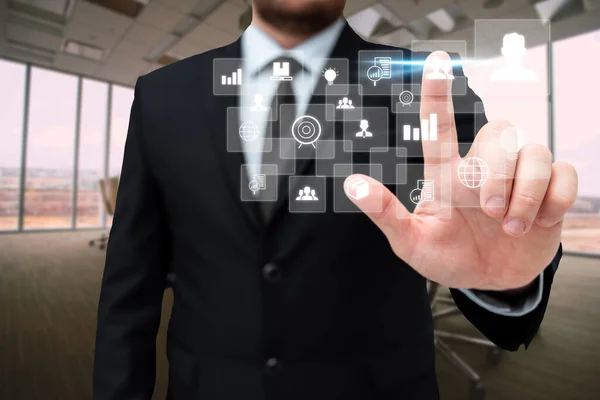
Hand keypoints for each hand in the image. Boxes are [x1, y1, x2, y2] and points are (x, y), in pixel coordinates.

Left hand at [345, 52, 577, 290]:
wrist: (487, 282)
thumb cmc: (446, 257)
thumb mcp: (412, 242)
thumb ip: (387, 215)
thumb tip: (351, 184)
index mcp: (447, 175)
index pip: (440, 126)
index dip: (437, 92)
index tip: (435, 60)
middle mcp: (484, 168)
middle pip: (498, 133)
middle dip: (498, 173)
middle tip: (491, 214)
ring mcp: (519, 178)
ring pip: (536, 152)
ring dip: (527, 192)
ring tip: (513, 228)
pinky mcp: (549, 193)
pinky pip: (565, 174)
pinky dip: (556, 199)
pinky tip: (541, 222)